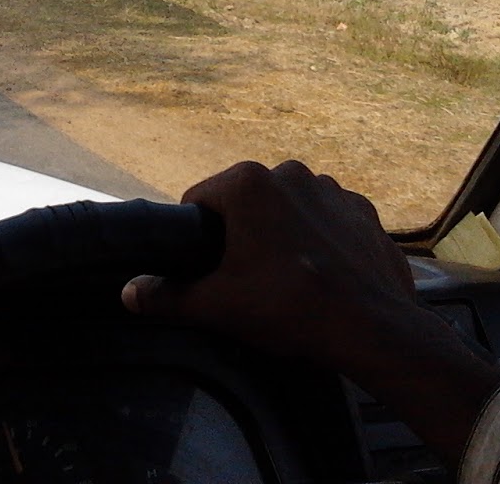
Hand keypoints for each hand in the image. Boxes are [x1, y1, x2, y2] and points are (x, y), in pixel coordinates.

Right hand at [122, 159, 416, 370]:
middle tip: (247, 280)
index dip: (196, 236)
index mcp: (247, 183)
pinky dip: (323, 241)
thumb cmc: (287, 306)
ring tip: (288, 280)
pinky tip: (324, 276)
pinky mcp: (365, 211)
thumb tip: (128, 293)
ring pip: (290, 209)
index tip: (207, 268)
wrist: (371, 327)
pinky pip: (330, 221)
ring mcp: (333, 189)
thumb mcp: (217, 305)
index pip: (200, 200)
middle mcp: (290, 172)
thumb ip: (168, 296)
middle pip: (246, 203)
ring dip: (284, 233)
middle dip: (242, 234)